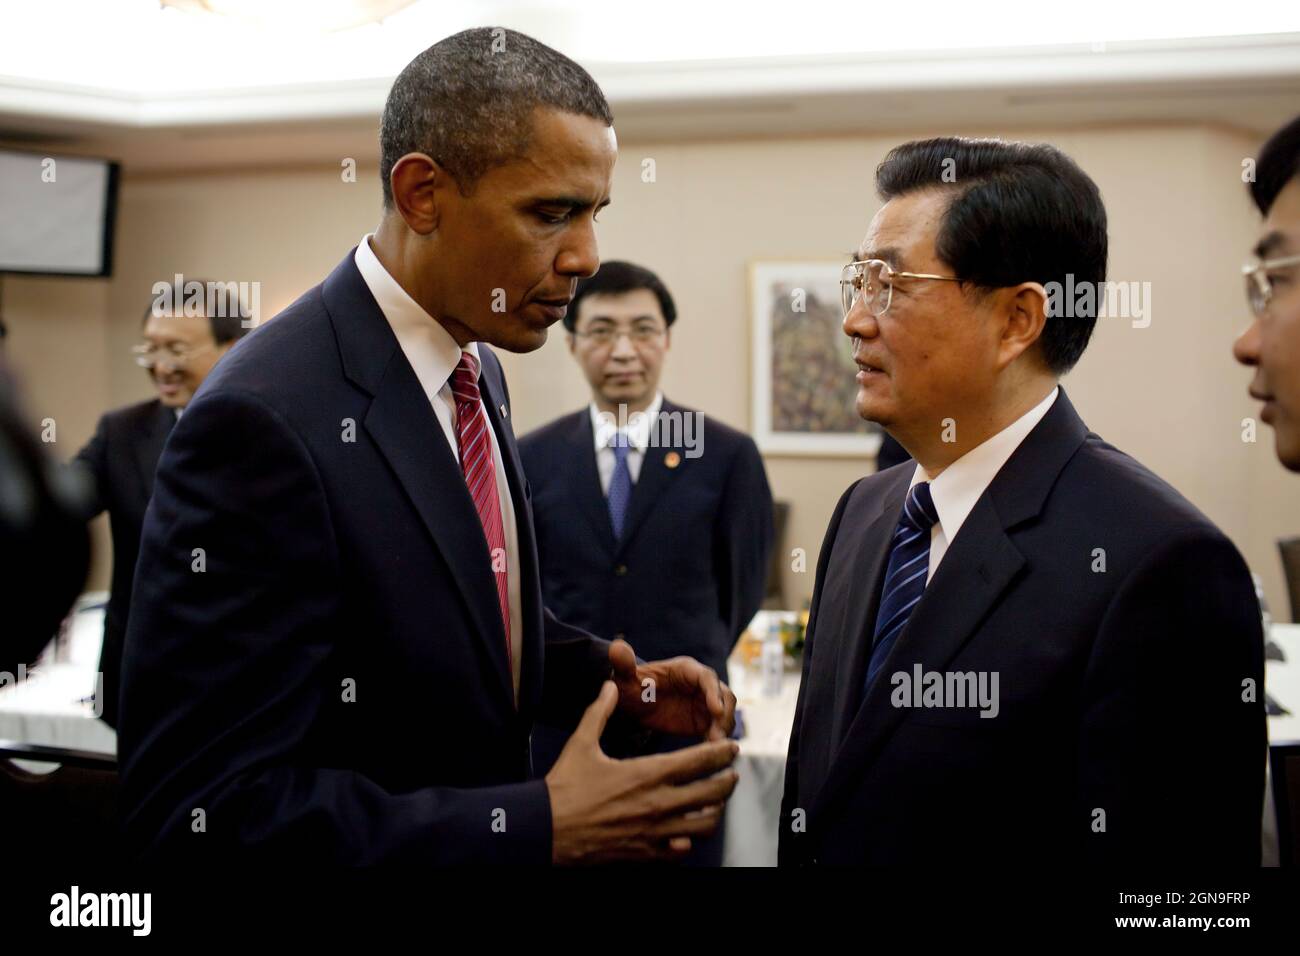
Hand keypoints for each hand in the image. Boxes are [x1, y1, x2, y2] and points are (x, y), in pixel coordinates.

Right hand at [546, 681, 738, 864]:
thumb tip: (609, 685)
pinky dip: (690, 839)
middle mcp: (657, 804)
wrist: (545, 829)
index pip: (699, 761)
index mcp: (647, 773)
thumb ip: (600, 712)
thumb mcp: (581, 742)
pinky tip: (686, 831)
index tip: (730, 747)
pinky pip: (681, 850)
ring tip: (714, 803)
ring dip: (714, 812)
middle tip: (730, 774)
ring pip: (703, 825)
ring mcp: (654, 832)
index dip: (720, 752)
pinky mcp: (645, 853)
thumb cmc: (564, 786)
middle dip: (727, 781)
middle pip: (712, 794)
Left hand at [609, 639, 736, 740]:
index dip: (713, 693)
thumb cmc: (631, 688)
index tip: (716, 710)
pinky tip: (711, 753)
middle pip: (724, 695)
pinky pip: (718, 730)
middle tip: (718, 735)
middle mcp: (701, 684)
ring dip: (724, 728)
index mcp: (686, 669)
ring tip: (715, 746)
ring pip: (725, 714)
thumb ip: (623, 665)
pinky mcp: (704, 721)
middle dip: (724, 714)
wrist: (634, 705)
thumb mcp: (625, 679)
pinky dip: (718, 740)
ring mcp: (705, 703)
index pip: (706, 677)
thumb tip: (617, 647)